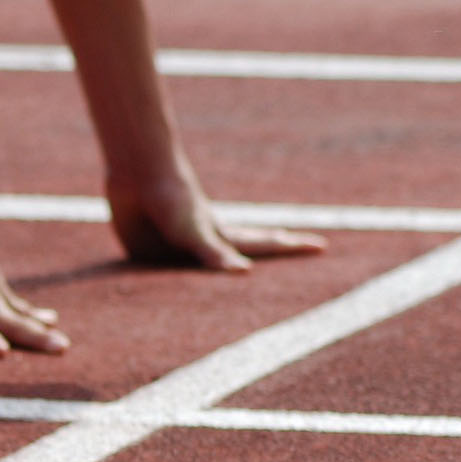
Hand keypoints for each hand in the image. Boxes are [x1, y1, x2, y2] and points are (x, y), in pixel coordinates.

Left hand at [107, 171, 326, 270]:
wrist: (136, 177)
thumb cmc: (169, 200)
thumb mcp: (193, 230)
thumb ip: (213, 253)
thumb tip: (245, 274)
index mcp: (221, 236)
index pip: (265, 245)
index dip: (293, 248)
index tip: (323, 246)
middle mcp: (206, 244)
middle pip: (247, 251)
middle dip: (274, 251)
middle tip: (300, 247)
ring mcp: (180, 249)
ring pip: (208, 268)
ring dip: (226, 273)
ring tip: (248, 274)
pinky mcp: (152, 256)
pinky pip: (168, 277)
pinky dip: (178, 283)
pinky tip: (176, 284)